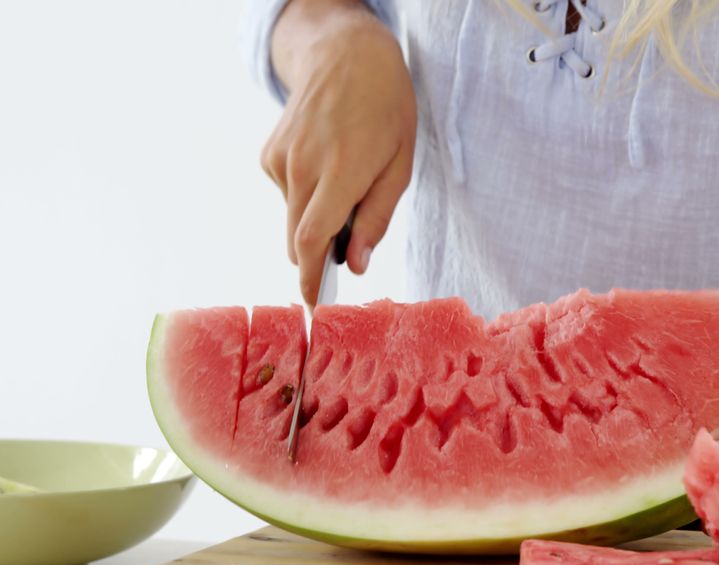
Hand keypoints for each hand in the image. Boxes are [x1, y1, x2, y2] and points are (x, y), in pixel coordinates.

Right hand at [261, 0, 416, 305]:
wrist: (346, 55)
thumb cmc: (386, 110)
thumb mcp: (400, 165)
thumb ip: (377, 217)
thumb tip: (357, 263)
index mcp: (340, 171)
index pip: (312, 240)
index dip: (310, 279)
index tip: (313, 306)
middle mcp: (302, 167)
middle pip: (298, 237)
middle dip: (317, 257)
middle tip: (344, 254)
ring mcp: (280, 159)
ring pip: (293, 217)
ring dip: (316, 220)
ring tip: (347, 184)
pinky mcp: (269, 154)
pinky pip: (287, 194)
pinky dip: (307, 196)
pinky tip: (327, 164)